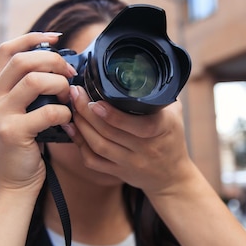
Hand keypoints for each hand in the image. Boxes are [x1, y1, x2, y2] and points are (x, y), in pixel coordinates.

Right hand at [0, 32, 77, 193]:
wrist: (12, 185)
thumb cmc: (25, 147)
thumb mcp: (20, 114)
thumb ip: (30, 91)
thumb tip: (61, 65)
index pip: (7, 50)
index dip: (33, 38)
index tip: (57, 38)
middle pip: (22, 60)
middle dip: (53, 61)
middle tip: (71, 72)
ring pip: (35, 81)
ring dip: (60, 84)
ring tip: (69, 96)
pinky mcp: (11, 133)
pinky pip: (48, 111)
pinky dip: (65, 113)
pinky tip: (68, 122)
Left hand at [62, 86, 195, 195]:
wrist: (172, 176)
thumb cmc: (172, 138)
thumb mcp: (174, 115)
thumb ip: (161, 95)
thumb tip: (146, 68)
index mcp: (162, 130)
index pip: (139, 125)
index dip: (114, 115)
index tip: (96, 101)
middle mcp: (145, 148)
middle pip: (110, 132)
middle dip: (87, 111)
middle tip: (75, 92)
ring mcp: (130, 162)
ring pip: (98, 145)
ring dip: (81, 125)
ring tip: (71, 106)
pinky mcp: (118, 172)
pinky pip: (94, 161)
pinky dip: (79, 144)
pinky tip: (71, 128)